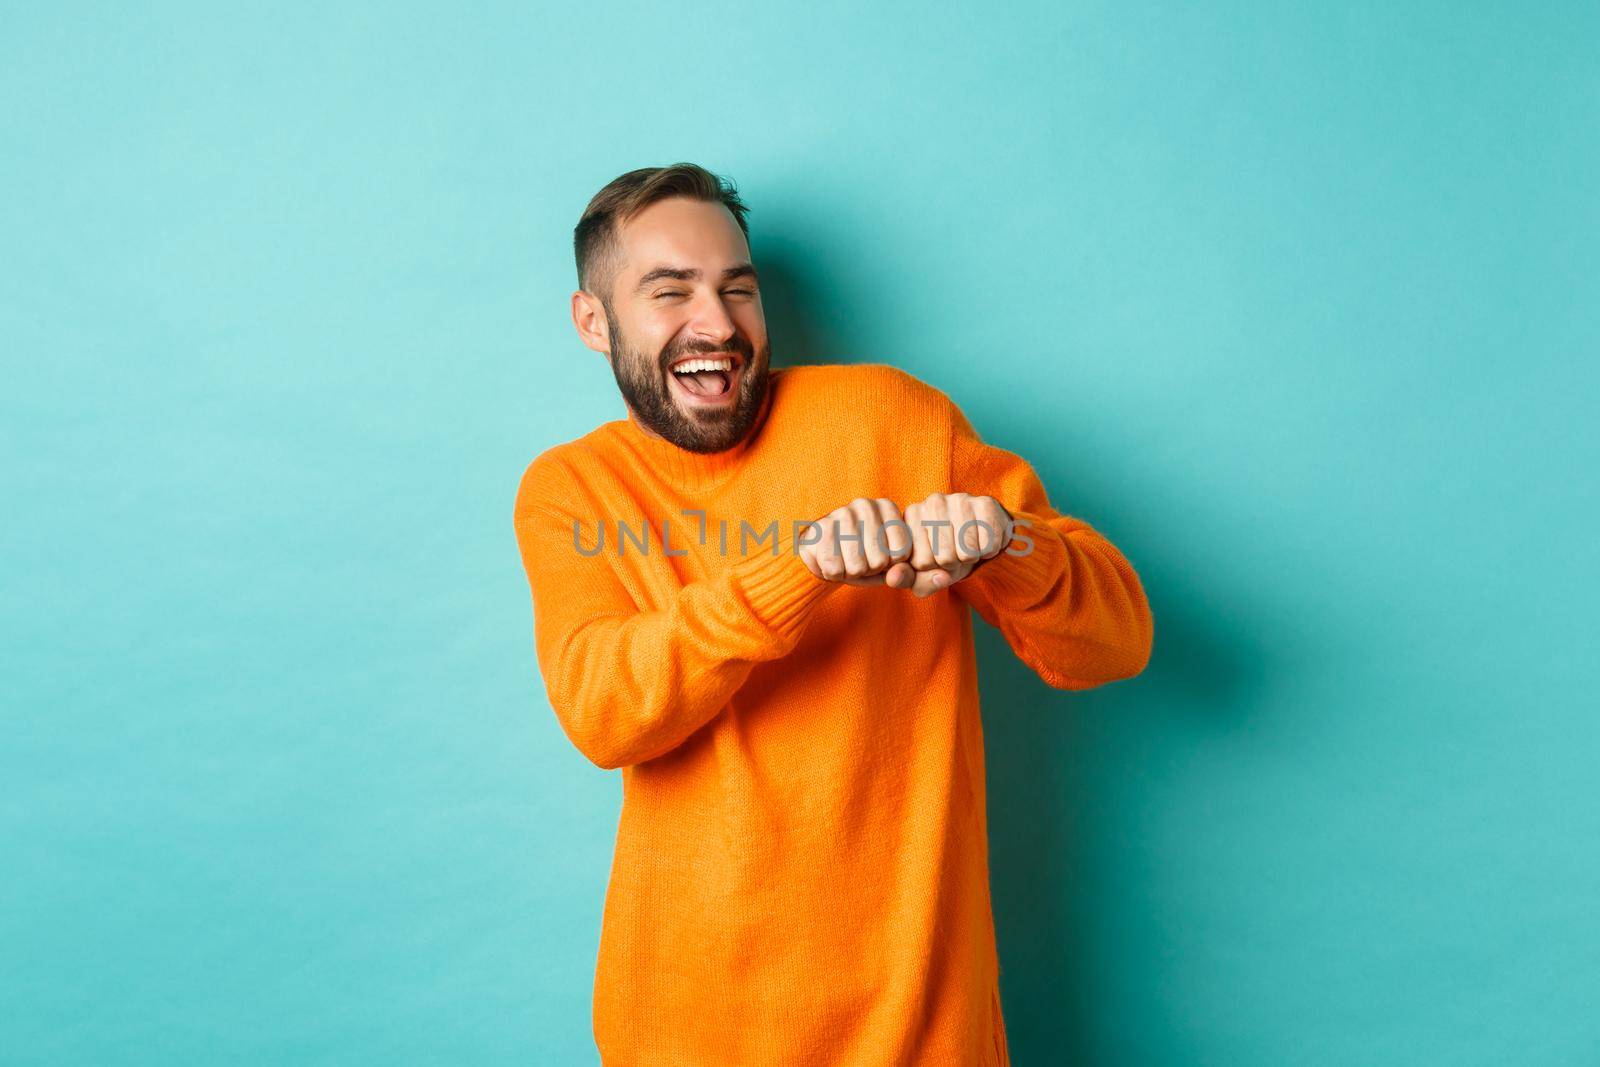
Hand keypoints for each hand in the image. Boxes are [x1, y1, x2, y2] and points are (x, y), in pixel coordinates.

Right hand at [798, 497, 919, 588]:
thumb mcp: (891, 568)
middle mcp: (866, 505)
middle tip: (858, 559)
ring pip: (858, 565)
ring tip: (844, 559)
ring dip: (850, 571)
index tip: (878, 557)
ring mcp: (841, 513)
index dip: (889, 565)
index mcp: (888, 508)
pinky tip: (830, 559)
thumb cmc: (862, 561)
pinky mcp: (820, 527)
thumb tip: (943, 577)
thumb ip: (919, 574)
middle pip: (880, 560)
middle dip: (869, 569)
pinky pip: (835, 567)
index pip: (901, 553)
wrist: (818, 556)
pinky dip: (833, 572)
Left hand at [901, 492, 1013, 597]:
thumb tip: (899, 577)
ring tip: (969, 547)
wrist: (982, 537)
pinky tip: (984, 540)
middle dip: (953, 564)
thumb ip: (905, 579)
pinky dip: (989, 550)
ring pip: (967, 552)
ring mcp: (959, 499)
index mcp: (910, 517)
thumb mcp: (923, 572)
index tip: (936, 558)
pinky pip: (988, 544)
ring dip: (971, 558)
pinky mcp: (985, 503)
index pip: (920, 562)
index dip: (933, 568)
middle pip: (944, 557)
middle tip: (955, 552)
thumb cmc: (946, 555)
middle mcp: (932, 502)